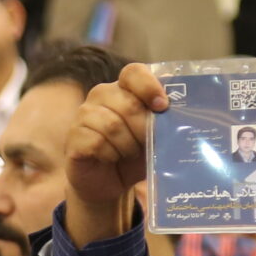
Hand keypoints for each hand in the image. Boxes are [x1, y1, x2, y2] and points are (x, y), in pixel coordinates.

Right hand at [62, 61, 168, 244]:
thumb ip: (165, 126)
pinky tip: (111, 158)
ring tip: (128, 153)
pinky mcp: (74, 136)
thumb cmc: (134, 157)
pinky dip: (110, 154)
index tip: (162, 106)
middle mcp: (102, 95)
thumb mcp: (154, 140)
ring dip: (127, 145)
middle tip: (147, 143)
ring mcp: (85, 114)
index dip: (149, 86)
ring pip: (112, 124)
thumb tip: (182, 122)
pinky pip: (96, 141)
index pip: (133, 72)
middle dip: (143, 128)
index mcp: (124, 89)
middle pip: (127, 103)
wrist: (109, 183)